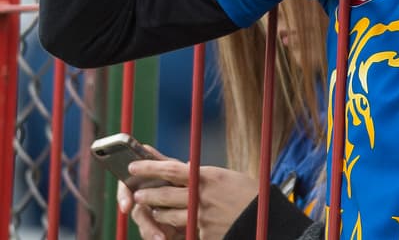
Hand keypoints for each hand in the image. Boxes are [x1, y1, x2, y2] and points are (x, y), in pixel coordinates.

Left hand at [128, 160, 260, 239]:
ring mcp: (201, 216)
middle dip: (147, 194)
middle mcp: (201, 195)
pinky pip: (182, 231)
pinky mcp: (202, 233)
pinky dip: (174, 229)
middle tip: (137, 193)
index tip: (134, 166)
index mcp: (208, 176)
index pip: (170, 169)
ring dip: (157, 213)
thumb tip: (185, 169)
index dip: (149, 167)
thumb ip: (203, 176)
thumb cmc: (248, 194)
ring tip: (152, 210)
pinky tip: (170, 229)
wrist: (263, 219)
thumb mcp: (227, 177)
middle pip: (163, 194)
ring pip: (167, 215)